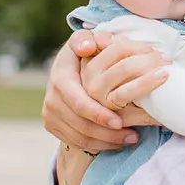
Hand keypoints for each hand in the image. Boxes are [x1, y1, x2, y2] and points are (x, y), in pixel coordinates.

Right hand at [42, 31, 163, 150]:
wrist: (68, 68)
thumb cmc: (85, 52)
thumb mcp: (85, 41)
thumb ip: (87, 39)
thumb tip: (86, 46)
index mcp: (61, 79)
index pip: (78, 102)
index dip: (98, 113)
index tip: (120, 122)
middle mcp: (52, 99)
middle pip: (80, 124)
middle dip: (107, 133)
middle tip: (133, 135)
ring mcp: (51, 114)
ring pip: (79, 136)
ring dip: (107, 141)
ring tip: (132, 139)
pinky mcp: (54, 126)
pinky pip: (76, 142)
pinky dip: (98, 145)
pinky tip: (119, 143)